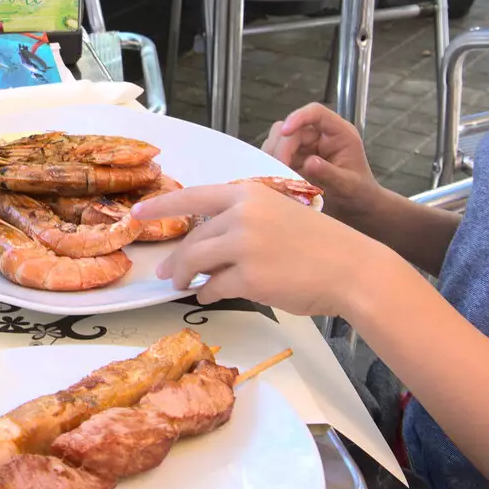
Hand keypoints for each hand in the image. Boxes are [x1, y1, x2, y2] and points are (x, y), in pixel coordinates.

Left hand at [135, 181, 377, 315]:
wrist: (351, 268)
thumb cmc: (319, 244)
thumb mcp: (278, 214)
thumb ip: (243, 220)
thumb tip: (206, 242)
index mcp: (249, 194)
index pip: (193, 197)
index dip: (161, 206)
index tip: (138, 213)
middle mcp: (243, 215)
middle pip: (193, 237)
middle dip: (176, 257)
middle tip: (166, 271)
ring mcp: (244, 246)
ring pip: (196, 262)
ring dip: (183, 275)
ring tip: (180, 284)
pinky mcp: (249, 277)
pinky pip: (213, 287)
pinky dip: (207, 292)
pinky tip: (209, 294)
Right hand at [262, 103, 381, 222]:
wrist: (357, 208)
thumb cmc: (359, 193)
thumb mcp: (348, 185)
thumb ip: (330, 173)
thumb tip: (309, 162)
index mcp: (339, 133)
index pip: (316, 113)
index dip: (299, 117)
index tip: (285, 132)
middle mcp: (321, 135)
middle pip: (293, 128)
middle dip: (283, 147)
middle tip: (278, 171)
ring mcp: (307, 146)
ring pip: (280, 139)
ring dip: (274, 156)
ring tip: (276, 176)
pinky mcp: (297, 158)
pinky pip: (278, 155)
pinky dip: (273, 165)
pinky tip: (275, 179)